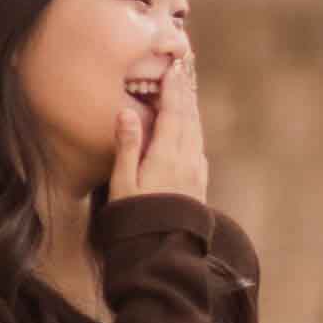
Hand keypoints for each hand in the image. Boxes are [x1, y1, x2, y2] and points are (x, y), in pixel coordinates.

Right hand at [112, 27, 211, 208]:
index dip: (173, 88)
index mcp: (167, 155)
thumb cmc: (136, 220)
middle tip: (182, 69)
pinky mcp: (199, 183)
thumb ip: (127, 146)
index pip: (174, 112)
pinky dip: (194, 127)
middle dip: (185, 91)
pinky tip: (190, 128)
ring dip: (191, 108)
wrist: (163, 255)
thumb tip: (128, 111)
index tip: (172, 67)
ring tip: (186, 90)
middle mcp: (187, 159)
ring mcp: (196, 171)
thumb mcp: (123, 184)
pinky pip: (198, 145)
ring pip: (197, 130)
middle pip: (189, 117)